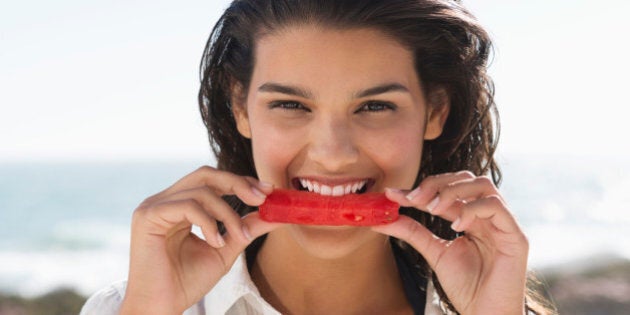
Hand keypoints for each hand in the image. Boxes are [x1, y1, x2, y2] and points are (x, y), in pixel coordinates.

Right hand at [120, 166, 282, 314]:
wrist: (161, 307)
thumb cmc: (187, 282)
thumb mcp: (224, 250)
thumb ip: (244, 229)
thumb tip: (273, 214)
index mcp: (179, 205)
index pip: (212, 180)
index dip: (240, 181)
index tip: (267, 191)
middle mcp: (165, 201)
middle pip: (205, 174)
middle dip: (237, 183)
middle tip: (260, 198)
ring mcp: (154, 206)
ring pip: (201, 191)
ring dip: (228, 213)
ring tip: (238, 237)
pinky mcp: (147, 216)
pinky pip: (188, 206)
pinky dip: (209, 222)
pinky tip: (216, 242)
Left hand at [372, 171, 527, 314]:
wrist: (485, 314)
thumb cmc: (466, 287)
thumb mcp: (434, 252)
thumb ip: (413, 232)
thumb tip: (383, 218)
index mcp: (472, 217)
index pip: (448, 190)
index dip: (422, 188)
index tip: (394, 194)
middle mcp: (489, 215)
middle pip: (467, 178)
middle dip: (437, 184)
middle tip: (413, 199)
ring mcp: (504, 223)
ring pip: (483, 185)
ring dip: (453, 191)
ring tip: (433, 208)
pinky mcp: (516, 236)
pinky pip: (496, 206)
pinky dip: (472, 209)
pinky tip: (456, 225)